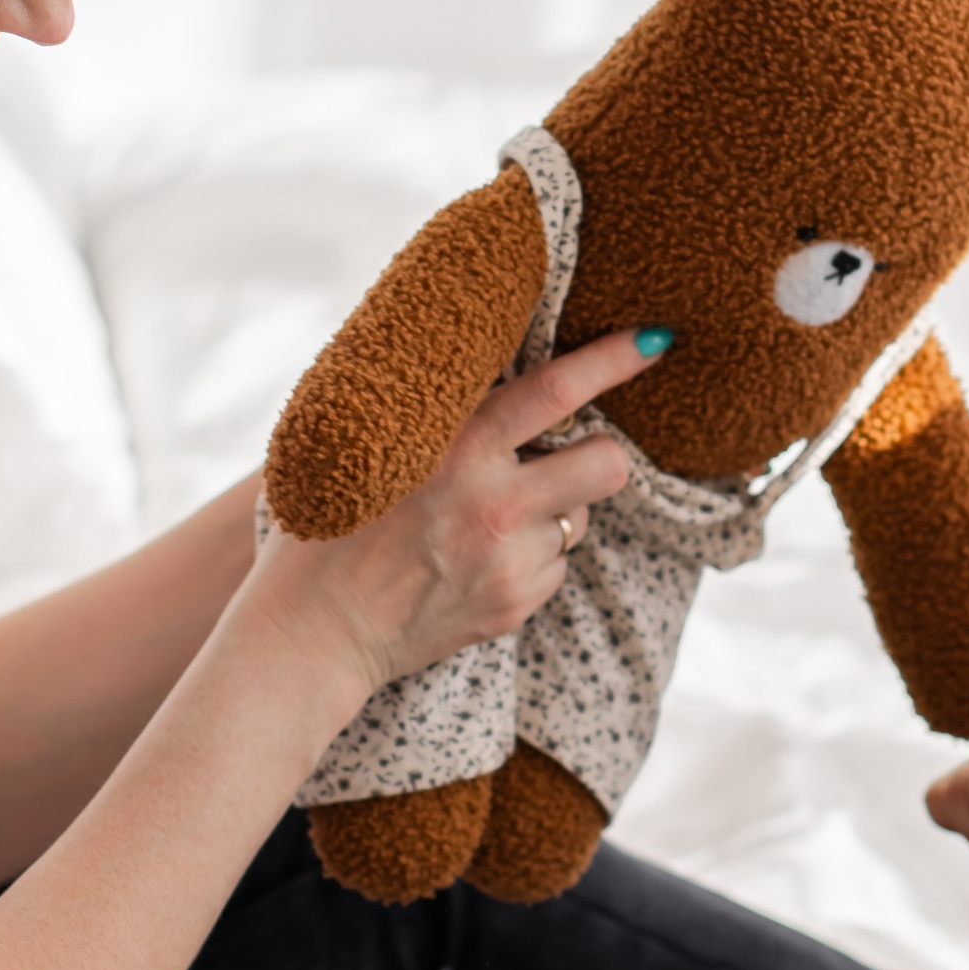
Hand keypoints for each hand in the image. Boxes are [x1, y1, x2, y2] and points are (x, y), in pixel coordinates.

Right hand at [257, 327, 649, 696]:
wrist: (312, 632)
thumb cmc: (328, 525)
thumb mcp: (363, 445)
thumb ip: (429, 409)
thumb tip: (478, 357)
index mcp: (453, 445)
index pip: (554, 389)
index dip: (613, 359)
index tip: (655, 337)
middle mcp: (491, 501)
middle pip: (606, 463)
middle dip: (603, 454)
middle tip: (573, 452)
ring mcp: (508, 559)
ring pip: (583, 519)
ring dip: (556, 512)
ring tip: (493, 519)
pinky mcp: (515, 604)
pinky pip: (555, 566)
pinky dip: (531, 559)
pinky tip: (478, 561)